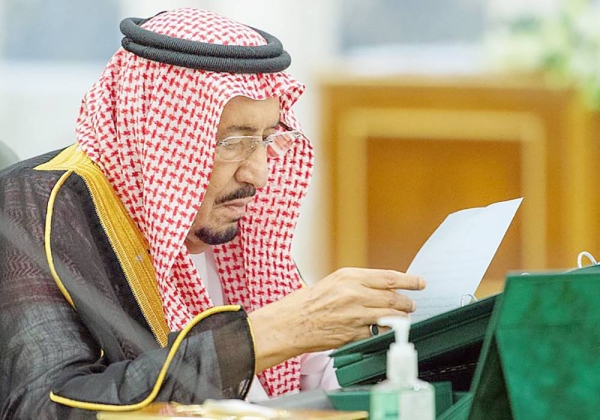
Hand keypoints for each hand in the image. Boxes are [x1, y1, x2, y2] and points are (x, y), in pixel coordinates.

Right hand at [248, 267, 424, 372]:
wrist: (293, 322)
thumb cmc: (310, 302)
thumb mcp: (335, 282)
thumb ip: (359, 283)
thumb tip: (382, 286)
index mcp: (350, 276)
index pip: (388, 277)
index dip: (409, 281)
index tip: (420, 283)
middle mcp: (354, 293)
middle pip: (393, 297)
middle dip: (406, 302)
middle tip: (411, 304)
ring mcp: (355, 314)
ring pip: (389, 315)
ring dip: (400, 317)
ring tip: (403, 317)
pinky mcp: (353, 333)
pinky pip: (378, 332)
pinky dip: (385, 331)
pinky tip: (386, 329)